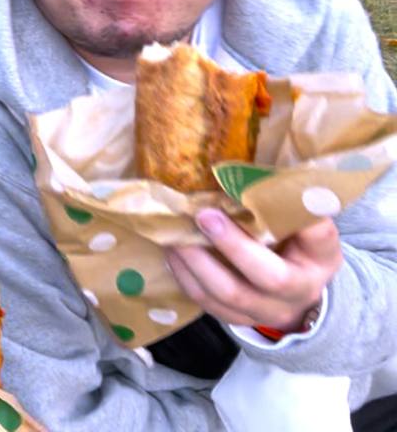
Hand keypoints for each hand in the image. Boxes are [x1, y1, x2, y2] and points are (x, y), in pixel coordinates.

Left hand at [165, 208, 341, 330]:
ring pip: (229, 295)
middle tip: (203, 215)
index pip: (319, 237)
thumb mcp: (304, 225)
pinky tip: (172, 252)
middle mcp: (299, 291)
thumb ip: (288, 203)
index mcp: (321, 259)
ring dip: (197, 262)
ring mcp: (267, 311)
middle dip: (233, 245)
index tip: (269, 192)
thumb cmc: (294, 247)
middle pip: (270, 277)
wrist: (293, 295)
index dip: (301, 219)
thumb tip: (257, 174)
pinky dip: (184, 276)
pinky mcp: (236, 318)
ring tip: (175, 233)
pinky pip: (207, 302)